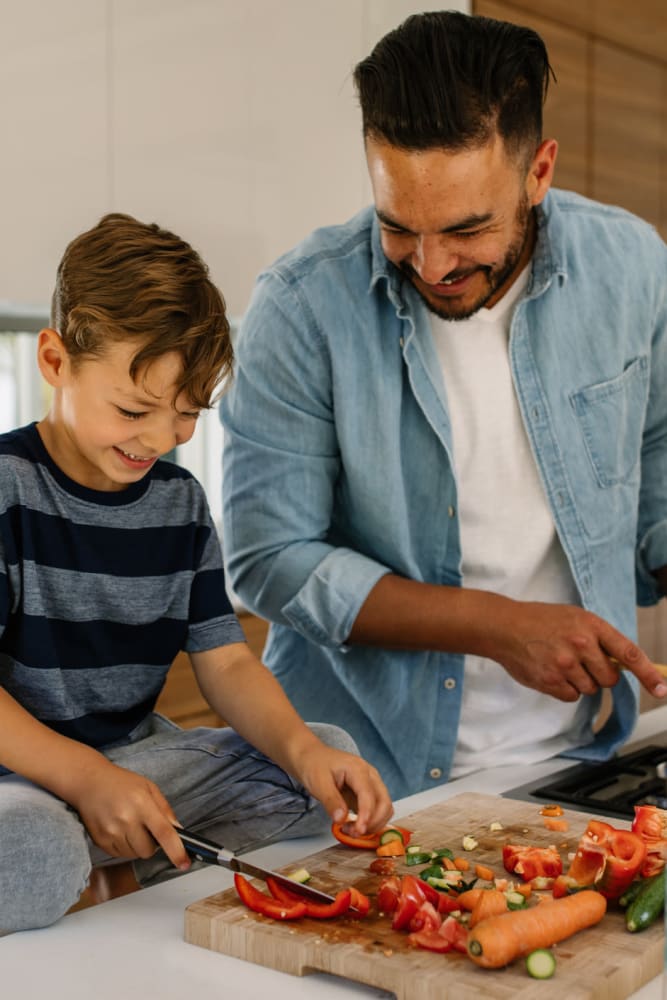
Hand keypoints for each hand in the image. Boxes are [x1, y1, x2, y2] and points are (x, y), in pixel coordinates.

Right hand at [67, 757, 189, 869]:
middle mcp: (126, 819)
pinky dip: (124, 847)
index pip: (164, 833)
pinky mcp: (100, 841)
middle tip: (146, 828)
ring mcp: (111, 832)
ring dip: (137, 846)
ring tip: (130, 825)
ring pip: (134, 855)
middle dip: (152, 844)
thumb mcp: (149, 787)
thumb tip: (178, 831)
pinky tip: (119, 829)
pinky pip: (120, 855)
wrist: (89, 782)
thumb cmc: (121, 783)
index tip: (184, 863)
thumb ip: (165, 809)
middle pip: (148, 850)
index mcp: (142, 804)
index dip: (176, 851)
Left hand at [291, 743, 392, 836]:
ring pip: (385, 808)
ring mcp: (371, 784)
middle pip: (384, 802)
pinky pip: (378, 810)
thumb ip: (330, 801)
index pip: (369, 795)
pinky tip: (354, 826)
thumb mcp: (318, 783)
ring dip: (373, 824)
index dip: (366, 815)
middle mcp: (370, 775)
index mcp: (358, 769)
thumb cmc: (315, 765)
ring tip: (351, 830)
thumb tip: (341, 819)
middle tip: (352, 833)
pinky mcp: (368, 793)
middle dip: (372, 822)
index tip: (358, 831)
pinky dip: (371, 822)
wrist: (313, 757)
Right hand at [494, 601, 666, 700]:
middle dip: (600, 674)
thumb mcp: (574, 618)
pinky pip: (571, 696)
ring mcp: (565, 664)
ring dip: (580, 681)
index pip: (629, 653)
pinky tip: (551, 672)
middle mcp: (581, 644)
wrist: (504, 626)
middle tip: (581, 661)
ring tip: (560, 662)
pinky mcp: (550, 681)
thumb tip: (622, 664)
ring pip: (590, 689)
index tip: (661, 689)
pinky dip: (564, 689)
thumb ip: (598, 638)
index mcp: (591, 625)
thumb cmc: (539, 620)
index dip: (649, 674)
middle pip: (610, 678)